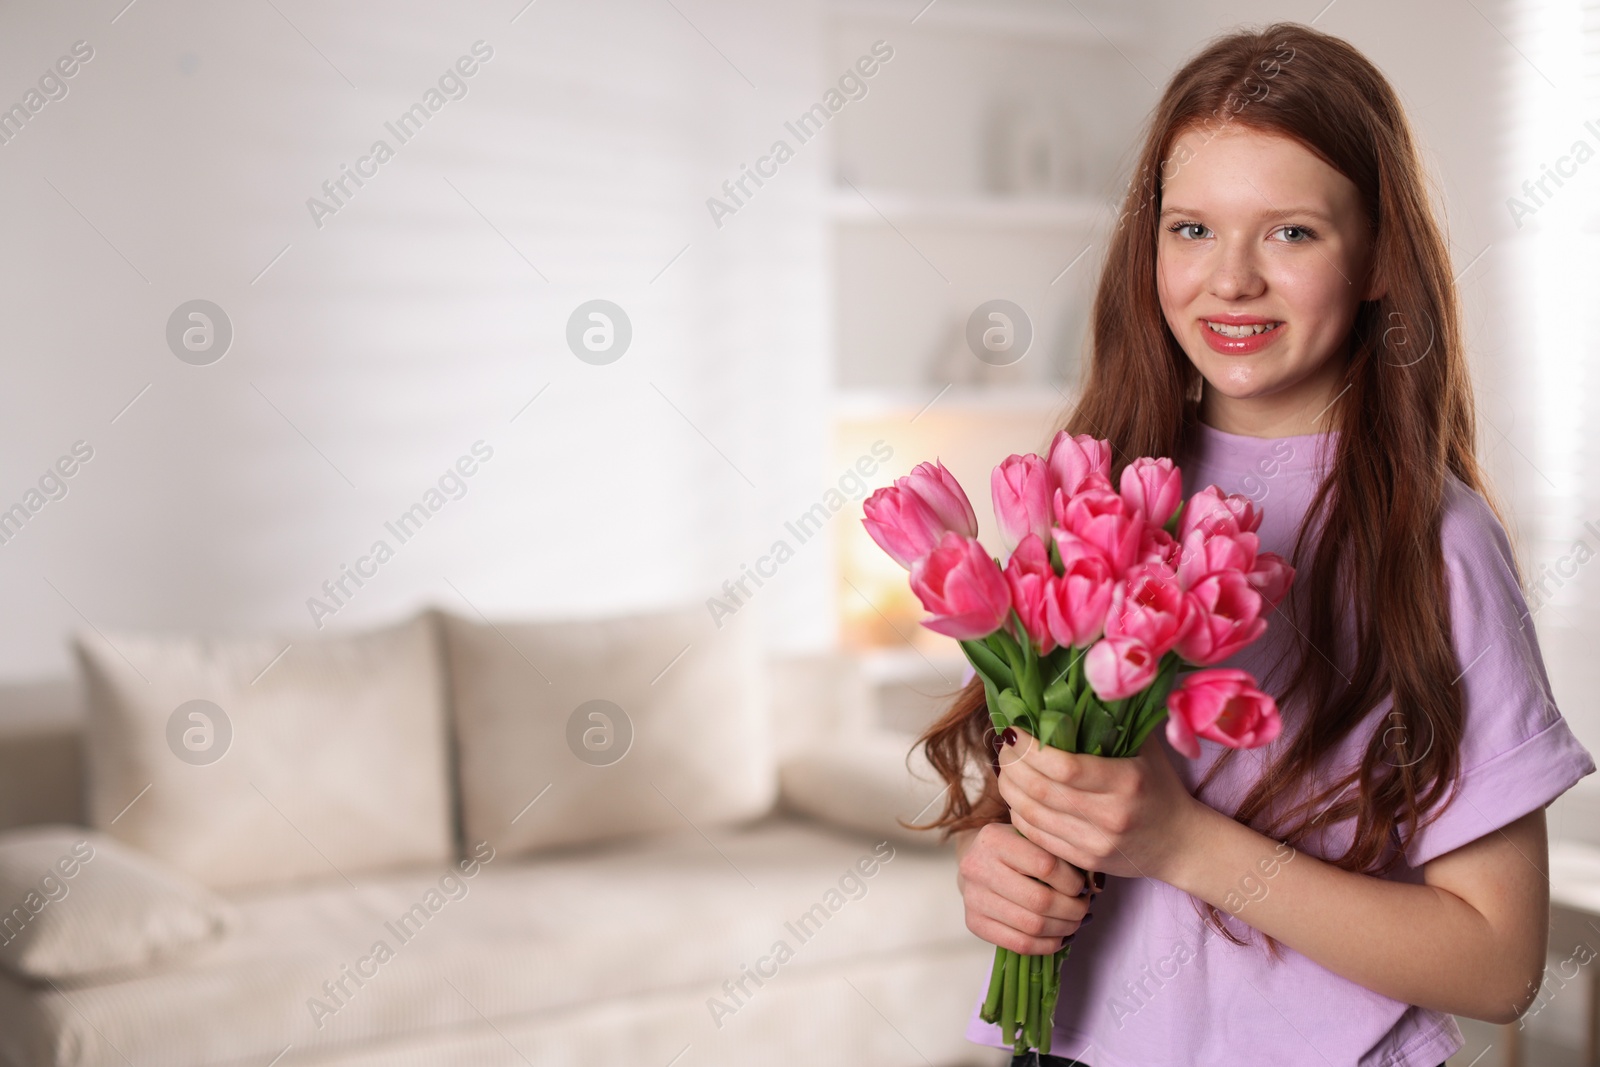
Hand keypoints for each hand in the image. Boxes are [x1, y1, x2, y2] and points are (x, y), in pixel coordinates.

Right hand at [956, 821, 1096, 955]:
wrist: (977, 862)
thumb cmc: (1014, 848)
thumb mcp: (1033, 839)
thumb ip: (1060, 855)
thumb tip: (1094, 886)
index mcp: (994, 839)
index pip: (1046, 865)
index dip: (1073, 881)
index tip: (1083, 885)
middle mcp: (977, 867)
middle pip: (1040, 901)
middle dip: (1072, 909)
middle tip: (1084, 907)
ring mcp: (973, 898)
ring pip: (1032, 926)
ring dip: (1063, 929)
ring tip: (1075, 922)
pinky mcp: (974, 923)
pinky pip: (1020, 945)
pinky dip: (1048, 945)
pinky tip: (1060, 937)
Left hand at [996, 724, 1203, 884]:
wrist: (1180, 844)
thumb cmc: (1159, 786)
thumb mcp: (1147, 748)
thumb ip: (1114, 719)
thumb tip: (1076, 680)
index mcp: (1126, 782)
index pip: (1064, 767)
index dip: (1030, 748)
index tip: (1014, 729)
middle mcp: (1110, 815)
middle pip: (1040, 790)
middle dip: (1012, 763)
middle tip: (1005, 744)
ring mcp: (1095, 843)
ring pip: (1031, 815)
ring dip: (1008, 787)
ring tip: (1007, 765)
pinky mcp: (1084, 861)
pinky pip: (1036, 836)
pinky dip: (1017, 812)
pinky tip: (1017, 793)